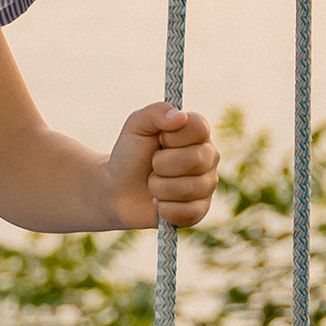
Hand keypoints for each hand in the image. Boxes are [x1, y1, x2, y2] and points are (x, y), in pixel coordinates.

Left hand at [106, 101, 218, 230]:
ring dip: (159, 187)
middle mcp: (208, 156)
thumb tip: (180, 117)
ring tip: (152, 184)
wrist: (117, 189)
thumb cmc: (130, 154)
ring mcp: (207, 184)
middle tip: (152, 164)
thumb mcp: (135, 126)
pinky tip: (158, 203)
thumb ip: (155, 113)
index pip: (199, 128)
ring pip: (190, 188)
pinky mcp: (200, 210)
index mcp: (196, 132)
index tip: (158, 139)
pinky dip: (164, 208)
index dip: (173, 136)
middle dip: (162, 164)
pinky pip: (187, 212)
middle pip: (196, 159)